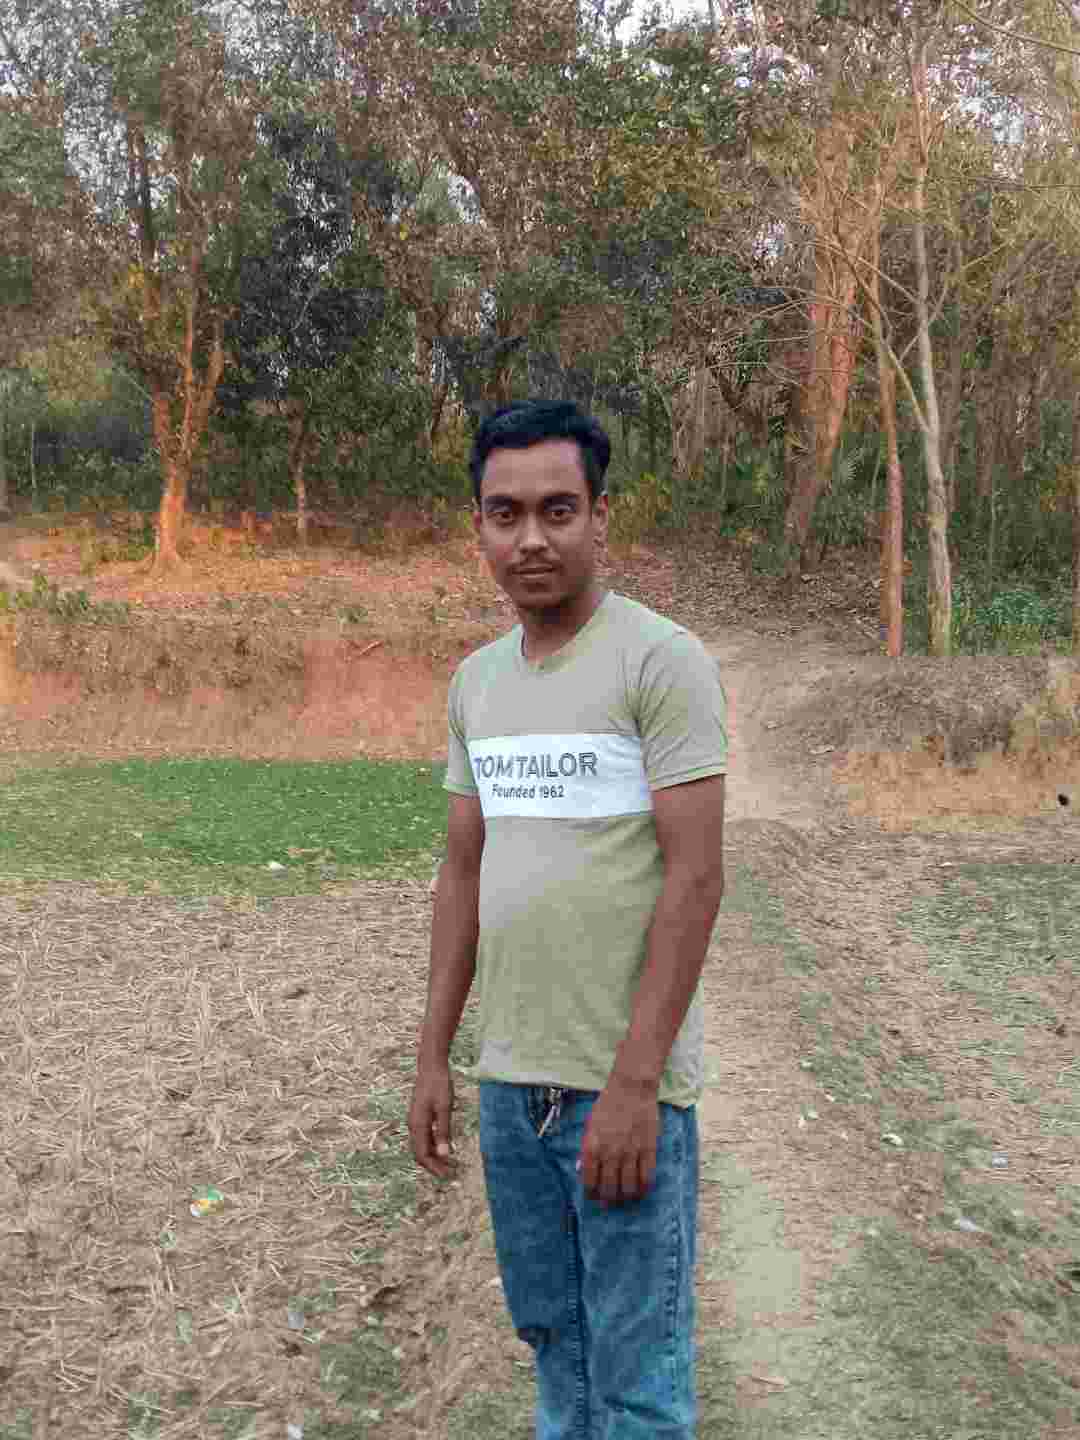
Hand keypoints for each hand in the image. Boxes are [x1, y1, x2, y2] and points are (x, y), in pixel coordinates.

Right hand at [408, 1063, 455, 1179]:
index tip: (446, 1175)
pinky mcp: (420, 1117)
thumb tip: (444, 1153)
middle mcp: (413, 1125)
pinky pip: (425, 1137)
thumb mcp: (444, 1108)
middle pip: (420, 1152)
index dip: (433, 1167)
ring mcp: (416, 1121)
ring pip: (422, 1146)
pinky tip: (445, 1148)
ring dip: (434, 1157)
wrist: (431, 1067)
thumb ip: (443, 1131)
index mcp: (417, 1124)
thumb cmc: (438, 1085)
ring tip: (448, 1164)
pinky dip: (433, 1146)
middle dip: (433, 1165)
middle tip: (450, 1173)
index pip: (422, 1154)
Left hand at [578, 1081, 659, 1205]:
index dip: (591, 1193)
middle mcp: (610, 1153)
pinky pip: (646, 1178)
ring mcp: (631, 1153)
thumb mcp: (589, 1124)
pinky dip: (643, 1189)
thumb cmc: (608, 1104)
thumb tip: (583, 1168)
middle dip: (608, 1200)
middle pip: (609, 1189)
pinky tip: (641, 1191)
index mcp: (592, 1146)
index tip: (593, 1196)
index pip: (589, 1181)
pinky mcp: (648, 1150)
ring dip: (625, 1197)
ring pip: (628, 1188)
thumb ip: (586, 1147)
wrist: (631, 1088)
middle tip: (609, 1203)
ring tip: (624, 1198)